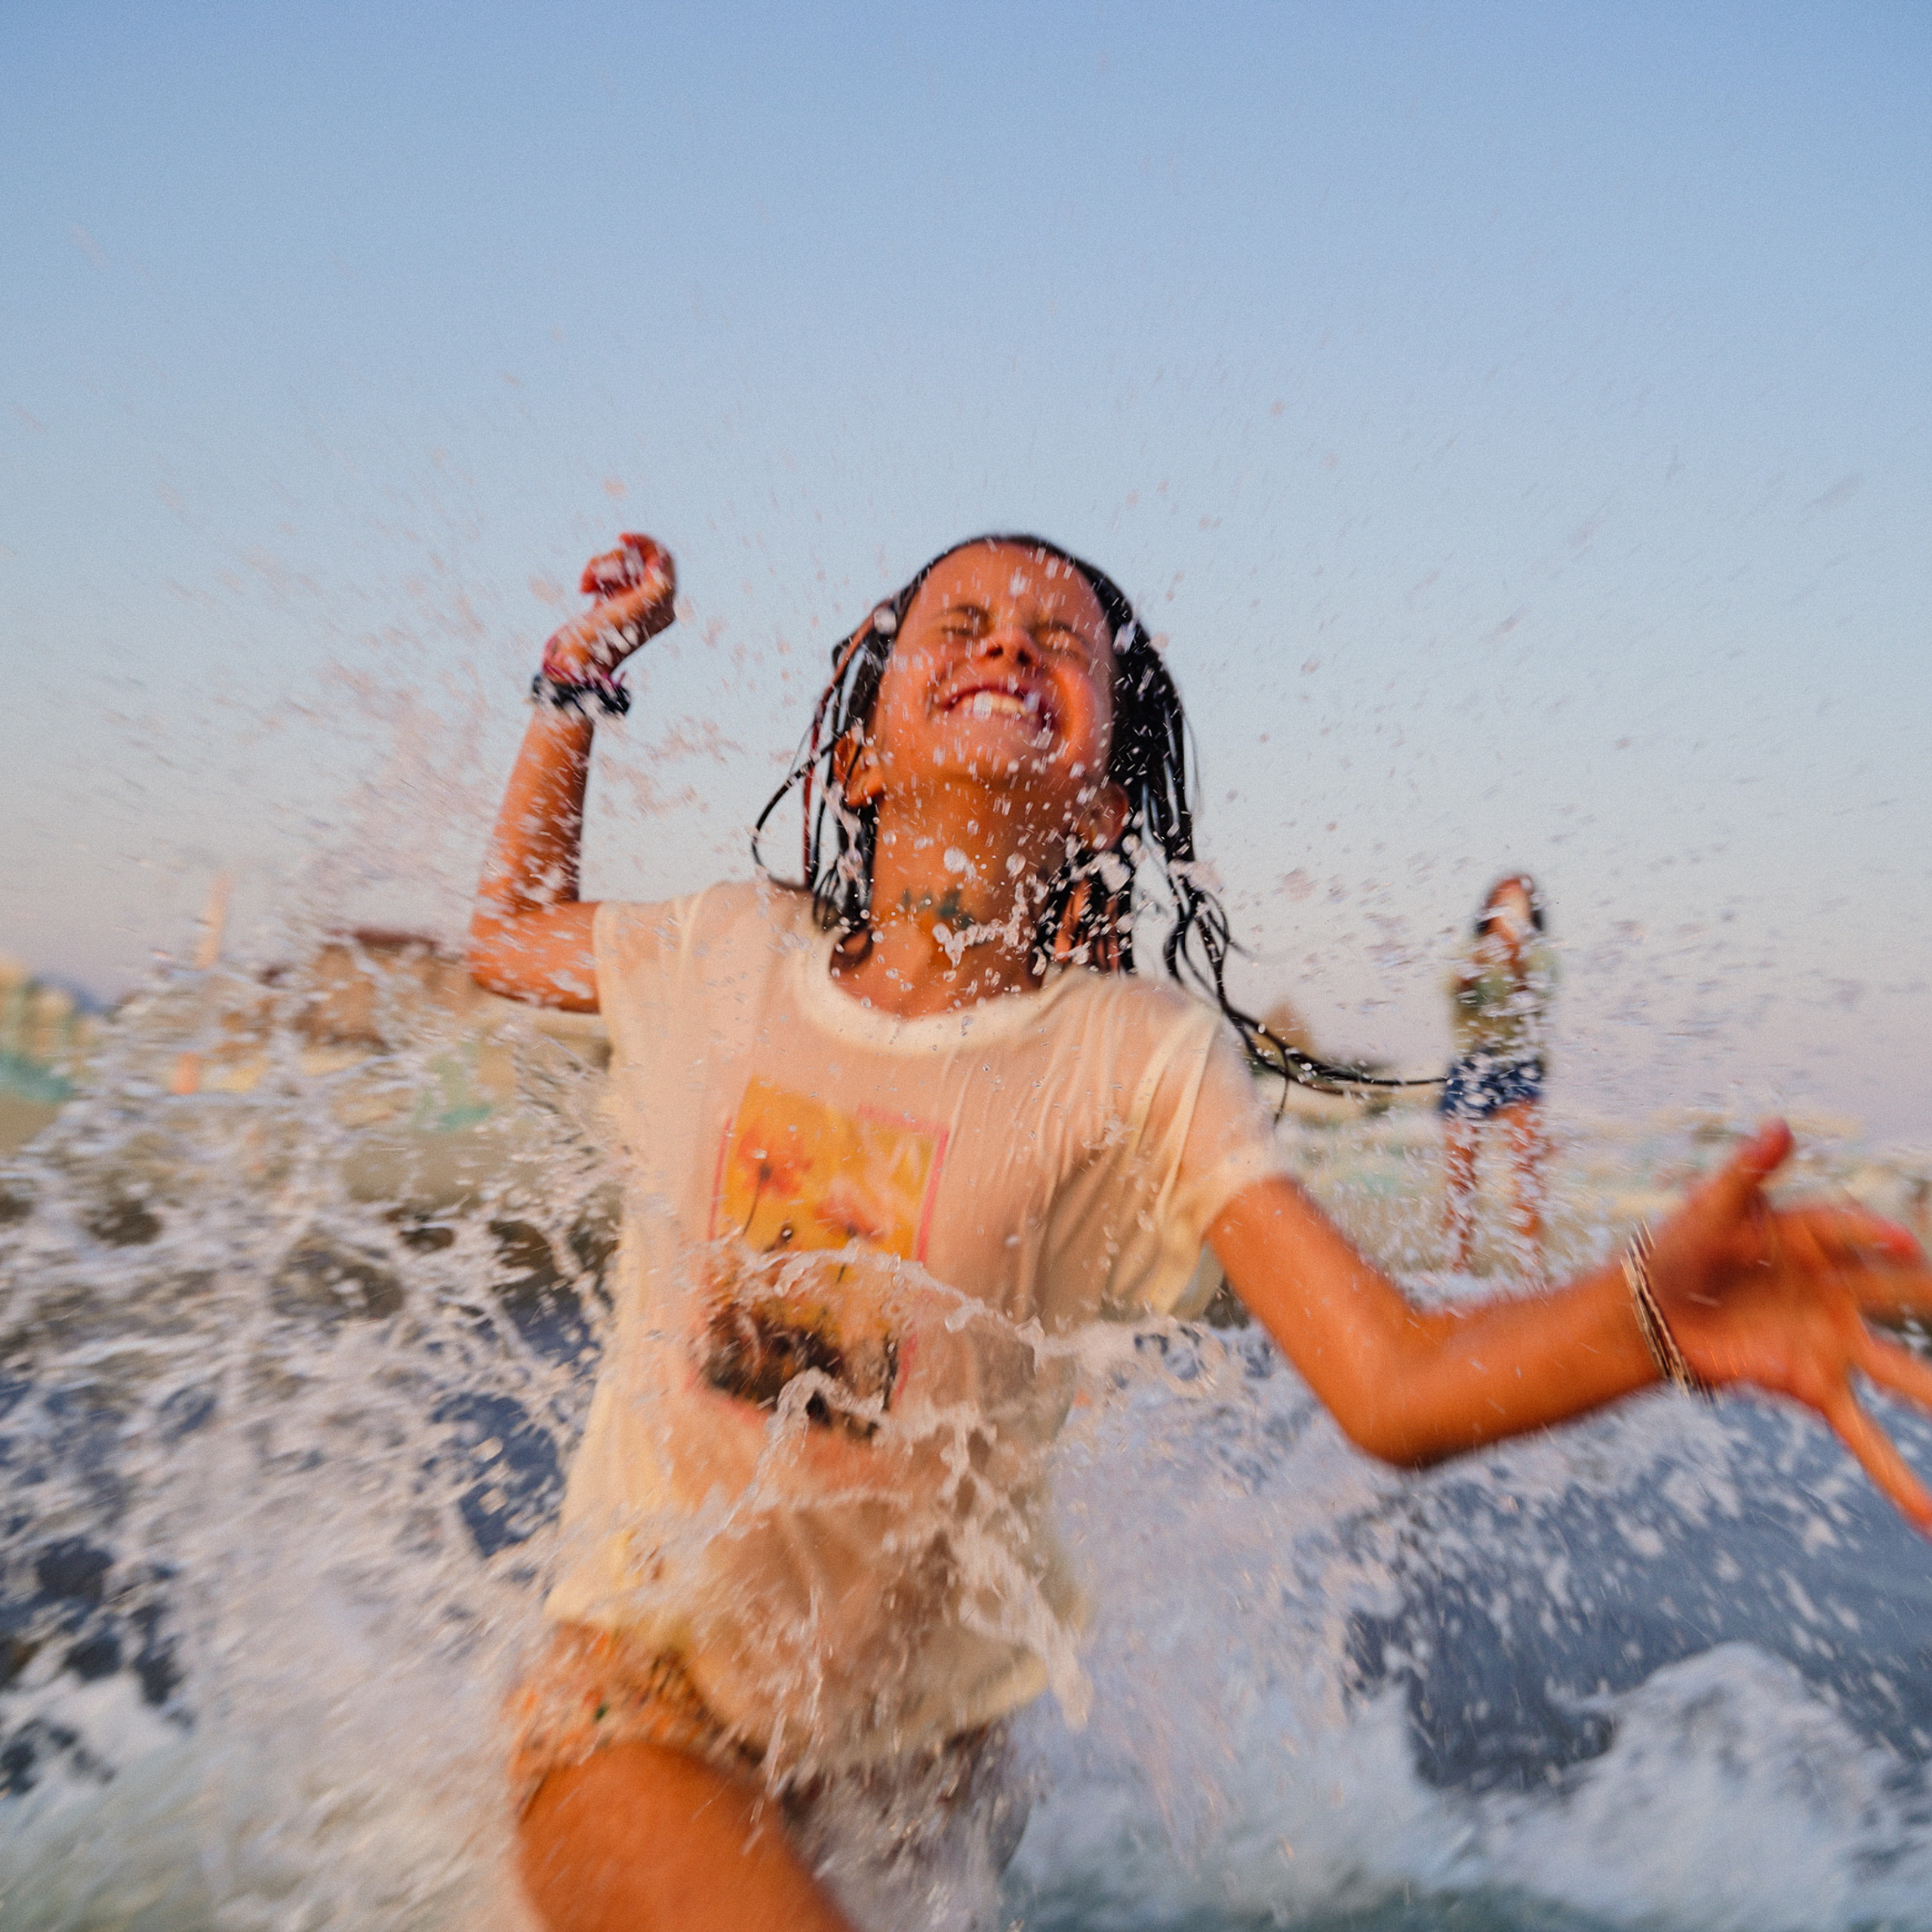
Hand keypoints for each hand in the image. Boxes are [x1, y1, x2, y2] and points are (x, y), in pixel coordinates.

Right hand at [541, 534, 676, 679]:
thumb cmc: (606, 637)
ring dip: (598, 569)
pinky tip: (584, 590)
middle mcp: (651, 602)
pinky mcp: (610, 600)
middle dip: (614, 561)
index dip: (644, 544)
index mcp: (665, 605)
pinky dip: (592, 576)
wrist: (574, 658)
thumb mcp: (636, 611)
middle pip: (638, 559)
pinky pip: (605, 573)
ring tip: (585, 586)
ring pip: (618, 564)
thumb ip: (657, 586)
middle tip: (600, 575)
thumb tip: (663, 561)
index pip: (663, 559)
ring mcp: (630, 600)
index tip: (622, 539)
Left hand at [1649, 1119, 1931, 1527]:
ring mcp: (1833, 1345)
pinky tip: (1927, 1517)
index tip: (1904, 1245)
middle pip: (1909, 1302)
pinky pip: (1861, 1435)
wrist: (1647, 1309)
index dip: (1881, 1238)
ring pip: (1904, 1378)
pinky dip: (1898, 1477)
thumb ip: (1746, 1172)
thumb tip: (1778, 1126)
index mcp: (1818, 1242)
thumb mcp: (1708, 1208)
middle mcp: (1840, 1295)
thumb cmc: (1677, 1248)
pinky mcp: (1811, 1387)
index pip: (1861, 1233)